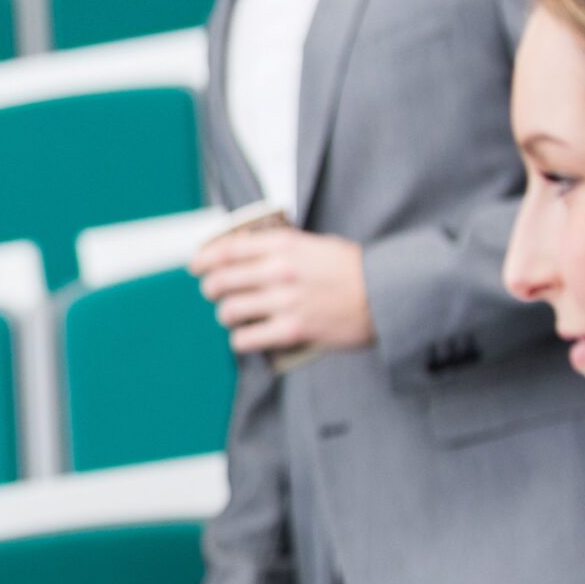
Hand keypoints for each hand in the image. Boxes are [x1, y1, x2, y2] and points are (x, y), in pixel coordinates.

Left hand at [191, 228, 372, 356]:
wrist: (388, 294)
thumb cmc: (355, 270)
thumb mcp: (317, 244)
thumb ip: (282, 247)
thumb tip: (247, 251)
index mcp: (284, 246)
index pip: (228, 249)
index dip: (204, 258)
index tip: (196, 265)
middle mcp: (279, 272)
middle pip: (220, 281)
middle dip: (211, 289)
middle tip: (215, 293)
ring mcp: (285, 302)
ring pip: (228, 311)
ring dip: (226, 315)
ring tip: (234, 315)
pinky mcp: (292, 331)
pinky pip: (245, 339)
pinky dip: (241, 339)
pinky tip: (248, 336)